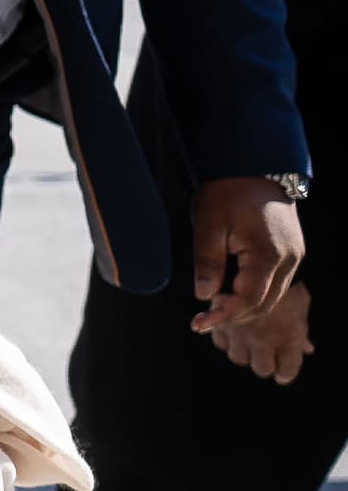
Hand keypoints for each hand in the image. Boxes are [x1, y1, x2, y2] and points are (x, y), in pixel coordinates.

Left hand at [188, 177, 308, 333]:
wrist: (254, 166)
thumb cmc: (227, 191)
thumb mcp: (208, 224)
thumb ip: (207, 261)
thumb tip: (204, 296)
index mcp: (269, 254)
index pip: (249, 299)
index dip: (223, 315)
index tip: (197, 324)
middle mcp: (289, 259)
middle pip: (264, 304)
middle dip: (233, 316)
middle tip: (201, 321)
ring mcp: (293, 256)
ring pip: (271, 295)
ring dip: (243, 306)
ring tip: (211, 308)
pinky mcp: (290, 252)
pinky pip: (274, 282)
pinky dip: (253, 293)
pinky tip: (229, 292)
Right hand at [212, 279, 312, 384]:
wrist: (256, 258)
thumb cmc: (282, 280)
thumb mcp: (300, 302)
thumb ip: (301, 330)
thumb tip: (308, 349)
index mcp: (289, 337)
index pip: (287, 371)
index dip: (285, 372)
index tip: (282, 370)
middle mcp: (264, 339)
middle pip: (262, 368)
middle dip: (264, 361)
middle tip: (266, 351)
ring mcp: (240, 333)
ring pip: (238, 357)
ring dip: (243, 350)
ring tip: (248, 336)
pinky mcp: (219, 323)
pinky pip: (220, 342)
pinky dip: (225, 337)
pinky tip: (232, 327)